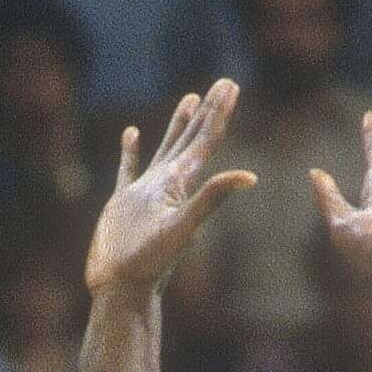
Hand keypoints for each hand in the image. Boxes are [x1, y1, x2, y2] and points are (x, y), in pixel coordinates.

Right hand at [85, 82, 257, 294]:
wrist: (121, 288)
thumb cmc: (149, 262)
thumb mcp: (184, 228)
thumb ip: (212, 199)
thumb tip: (250, 176)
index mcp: (182, 184)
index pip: (206, 142)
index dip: (219, 113)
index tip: (231, 86)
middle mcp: (169, 184)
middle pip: (194, 139)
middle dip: (209, 111)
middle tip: (224, 83)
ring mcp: (147, 192)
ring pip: (167, 148)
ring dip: (180, 124)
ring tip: (190, 98)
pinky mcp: (124, 202)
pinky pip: (129, 168)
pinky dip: (131, 150)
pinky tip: (133, 133)